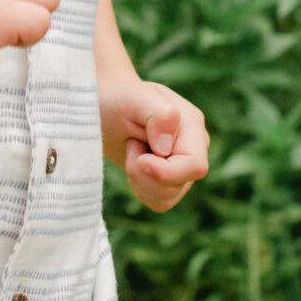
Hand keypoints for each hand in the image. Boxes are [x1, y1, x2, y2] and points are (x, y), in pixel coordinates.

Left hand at [104, 80, 208, 212]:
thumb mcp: (133, 97)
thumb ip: (158, 114)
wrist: (106, 108)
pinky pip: (159, 202)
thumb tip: (167, 148)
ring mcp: (183, 167)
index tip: (139, 159)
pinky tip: (134, 165)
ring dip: (140, 180)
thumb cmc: (118, 100)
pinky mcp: (171, 182)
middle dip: (145, 174)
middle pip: (179, 185)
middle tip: (131, 146)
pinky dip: (140, 189)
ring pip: (168, 198)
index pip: (195, 165)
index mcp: (192, 124)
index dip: (166, 171)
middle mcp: (194, 147)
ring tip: (133, 150)